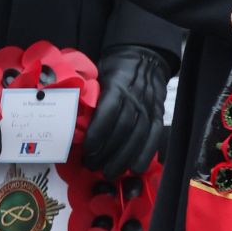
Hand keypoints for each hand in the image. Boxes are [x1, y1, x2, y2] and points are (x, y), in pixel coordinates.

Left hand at [81, 46, 171, 177]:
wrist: (144, 58)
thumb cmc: (115, 68)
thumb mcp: (98, 74)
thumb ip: (90, 95)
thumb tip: (72, 120)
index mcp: (118, 85)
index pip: (108, 113)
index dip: (98, 134)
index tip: (87, 150)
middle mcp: (136, 97)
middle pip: (123, 129)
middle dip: (107, 152)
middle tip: (92, 166)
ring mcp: (149, 107)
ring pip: (137, 137)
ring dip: (123, 158)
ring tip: (109, 172)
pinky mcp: (159, 114)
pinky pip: (154, 137)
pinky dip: (145, 154)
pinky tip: (135, 168)